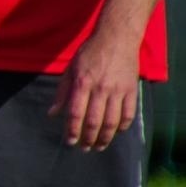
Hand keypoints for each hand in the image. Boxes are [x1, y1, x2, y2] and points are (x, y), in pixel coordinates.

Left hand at [48, 29, 139, 149]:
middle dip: (88, 138)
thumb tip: (52, 114)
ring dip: (106, 137)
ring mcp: (118, 90)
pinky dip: (123, 126)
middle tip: (84, 148)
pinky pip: (129, 114)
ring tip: (99, 146)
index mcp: (82, 83)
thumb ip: (62, 93)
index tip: (70, 142)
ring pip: (112, 121)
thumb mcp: (70, 69)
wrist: (117, 38)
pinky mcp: (132, 90)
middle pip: (94, 121)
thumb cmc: (90, 53)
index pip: (76, 114)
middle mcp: (101, 89)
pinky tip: (116, 132)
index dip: (72, 131)